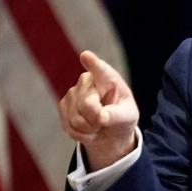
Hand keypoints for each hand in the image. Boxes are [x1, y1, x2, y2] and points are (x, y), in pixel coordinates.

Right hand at [58, 50, 139, 170]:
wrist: (109, 130)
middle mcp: (87, 81)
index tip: (86, 56)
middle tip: (105, 121)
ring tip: (97, 124)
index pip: (99, 70)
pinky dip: (81, 134)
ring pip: (76, 119)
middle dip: (97, 120)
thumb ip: (117, 116)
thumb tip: (101, 117)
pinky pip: (69, 126)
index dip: (92, 63)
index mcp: (107, 78)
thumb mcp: (128, 117)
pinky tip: (87, 128)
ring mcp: (73, 92)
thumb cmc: (122, 118)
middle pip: (87, 105)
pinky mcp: (63, 106)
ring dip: (90, 129)